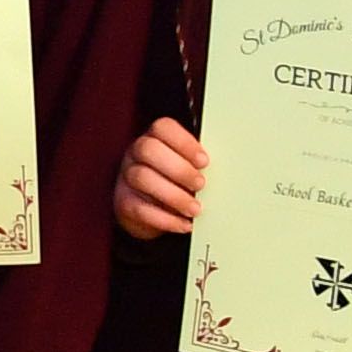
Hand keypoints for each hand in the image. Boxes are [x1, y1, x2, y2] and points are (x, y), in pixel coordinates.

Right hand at [116, 115, 205, 240]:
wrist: (151, 212)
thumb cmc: (176, 184)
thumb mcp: (187, 167)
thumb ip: (199, 163)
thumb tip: (227, 169)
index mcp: (155, 139)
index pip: (162, 128)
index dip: (184, 142)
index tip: (204, 161)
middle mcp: (136, 155)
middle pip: (148, 149)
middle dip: (179, 168)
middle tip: (201, 184)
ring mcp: (127, 178)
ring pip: (142, 177)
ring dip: (174, 195)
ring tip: (195, 208)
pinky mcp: (123, 202)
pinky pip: (140, 208)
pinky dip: (166, 219)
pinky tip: (183, 223)